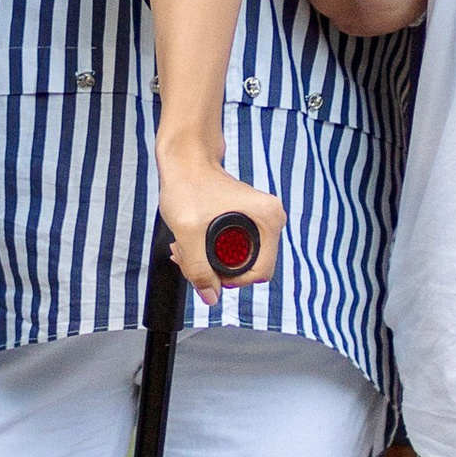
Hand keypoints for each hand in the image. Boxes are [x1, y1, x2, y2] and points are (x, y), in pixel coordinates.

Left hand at [158, 145, 284, 299]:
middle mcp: (271, 219)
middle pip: (249, 267)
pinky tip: (189, 240)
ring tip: (183, 246)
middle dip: (215, 269)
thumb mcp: (188, 232)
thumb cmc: (188, 184)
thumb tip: (211, 297)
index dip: (232, 280)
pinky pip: (234, 247)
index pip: (261, 272)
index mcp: (269, 219)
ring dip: (208, 259)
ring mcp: (261, 219)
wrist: (184, 159)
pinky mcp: (248, 219)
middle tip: (187, 255)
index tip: (204, 270)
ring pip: (238, 259)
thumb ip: (198, 268)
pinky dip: (210, 248)